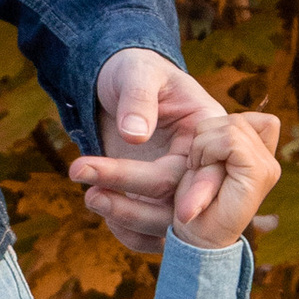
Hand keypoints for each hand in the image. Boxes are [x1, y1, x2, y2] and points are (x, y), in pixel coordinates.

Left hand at [70, 49, 226, 256]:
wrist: (120, 81)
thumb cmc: (134, 69)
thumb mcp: (137, 72)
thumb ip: (138, 98)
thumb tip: (135, 135)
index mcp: (209, 131)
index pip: (207, 171)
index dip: (195, 192)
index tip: (182, 213)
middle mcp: (197, 164)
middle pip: (178, 202)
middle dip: (135, 204)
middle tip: (91, 190)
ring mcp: (176, 184)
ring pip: (163, 222)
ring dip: (126, 218)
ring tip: (89, 196)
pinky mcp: (154, 198)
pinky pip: (148, 230)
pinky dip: (125, 229)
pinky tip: (99, 206)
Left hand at [168, 109, 283, 251]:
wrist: (194, 241)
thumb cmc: (192, 204)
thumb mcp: (204, 163)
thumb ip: (217, 141)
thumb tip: (218, 119)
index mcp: (259, 157)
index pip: (251, 119)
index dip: (220, 127)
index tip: (203, 155)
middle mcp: (268, 161)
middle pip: (237, 119)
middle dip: (206, 135)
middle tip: (195, 164)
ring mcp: (267, 168)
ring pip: (233, 126)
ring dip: (203, 144)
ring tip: (196, 169)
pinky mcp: (259, 174)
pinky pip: (231, 140)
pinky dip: (207, 150)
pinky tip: (199, 169)